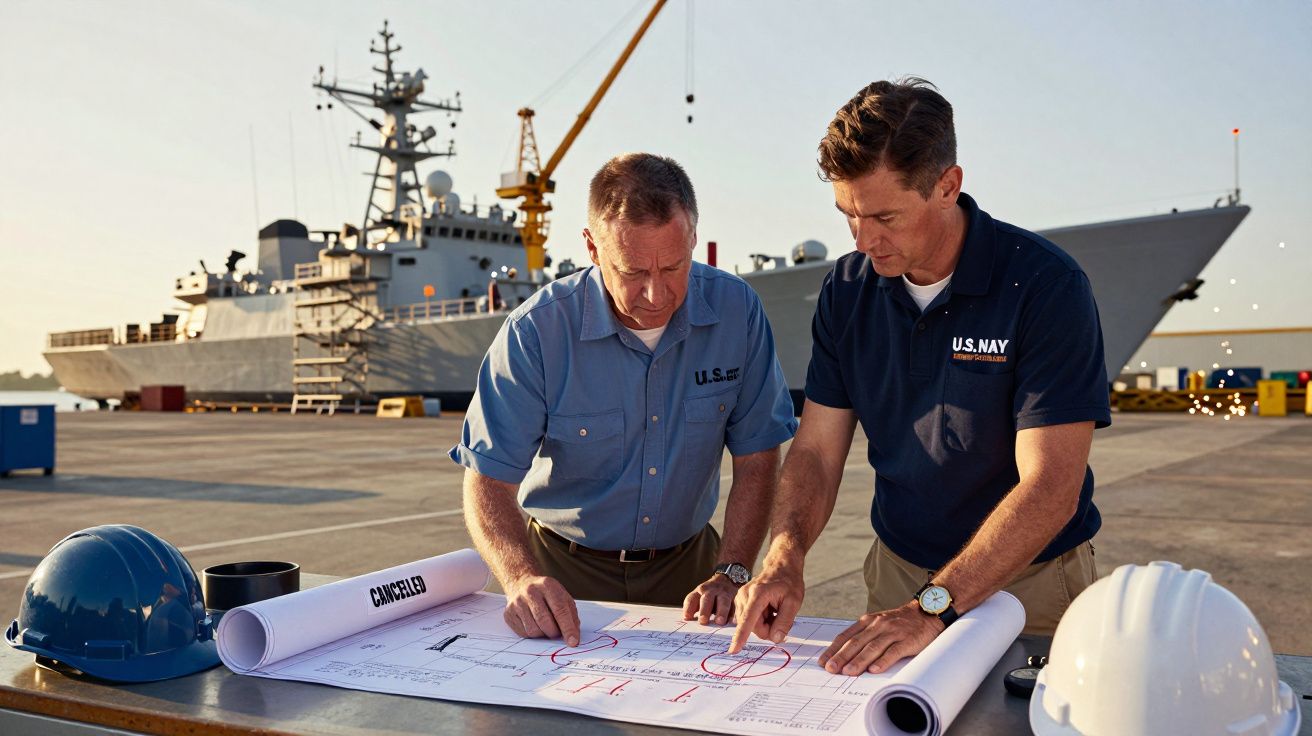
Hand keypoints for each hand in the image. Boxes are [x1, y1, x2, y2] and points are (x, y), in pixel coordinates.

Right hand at [502, 575, 580, 645]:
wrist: (522, 584)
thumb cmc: (547, 595)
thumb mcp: (564, 598)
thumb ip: (571, 617)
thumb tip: (573, 638)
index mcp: (548, 585)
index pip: (560, 609)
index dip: (568, 628)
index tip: (573, 642)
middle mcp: (530, 591)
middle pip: (545, 622)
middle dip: (554, 633)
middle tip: (557, 633)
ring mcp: (517, 602)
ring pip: (533, 630)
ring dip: (543, 634)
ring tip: (545, 627)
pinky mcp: (509, 613)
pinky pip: (524, 634)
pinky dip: (533, 634)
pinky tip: (534, 625)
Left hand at [682, 572, 739, 625]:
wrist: (727, 579)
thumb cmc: (710, 594)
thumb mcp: (700, 597)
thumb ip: (694, 607)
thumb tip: (687, 620)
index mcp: (699, 592)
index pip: (692, 599)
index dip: (688, 608)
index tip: (686, 617)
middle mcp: (710, 591)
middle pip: (706, 600)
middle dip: (704, 610)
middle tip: (702, 621)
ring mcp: (723, 593)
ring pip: (723, 602)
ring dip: (721, 612)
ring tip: (720, 622)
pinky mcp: (734, 596)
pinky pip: (735, 604)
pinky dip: (734, 613)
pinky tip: (734, 621)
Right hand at [727, 561, 804, 653]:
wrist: (781, 566)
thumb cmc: (789, 581)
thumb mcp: (794, 602)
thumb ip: (785, 622)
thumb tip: (775, 639)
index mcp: (758, 594)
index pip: (748, 619)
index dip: (741, 636)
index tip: (733, 650)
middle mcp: (744, 595)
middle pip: (753, 626)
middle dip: (768, 627)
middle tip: (780, 615)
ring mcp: (741, 598)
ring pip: (751, 625)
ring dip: (765, 622)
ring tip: (775, 608)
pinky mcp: (741, 601)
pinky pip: (750, 620)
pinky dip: (761, 618)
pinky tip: (768, 608)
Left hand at [818, 601, 943, 675]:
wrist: (927, 612)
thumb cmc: (900, 622)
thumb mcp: (879, 624)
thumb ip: (864, 636)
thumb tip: (846, 655)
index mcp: (868, 621)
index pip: (846, 636)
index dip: (833, 649)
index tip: (823, 661)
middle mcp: (878, 625)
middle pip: (856, 642)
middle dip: (841, 656)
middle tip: (831, 669)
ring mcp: (893, 632)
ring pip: (873, 647)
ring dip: (859, 660)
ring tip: (848, 671)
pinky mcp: (908, 640)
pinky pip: (894, 651)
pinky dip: (883, 660)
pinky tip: (874, 669)